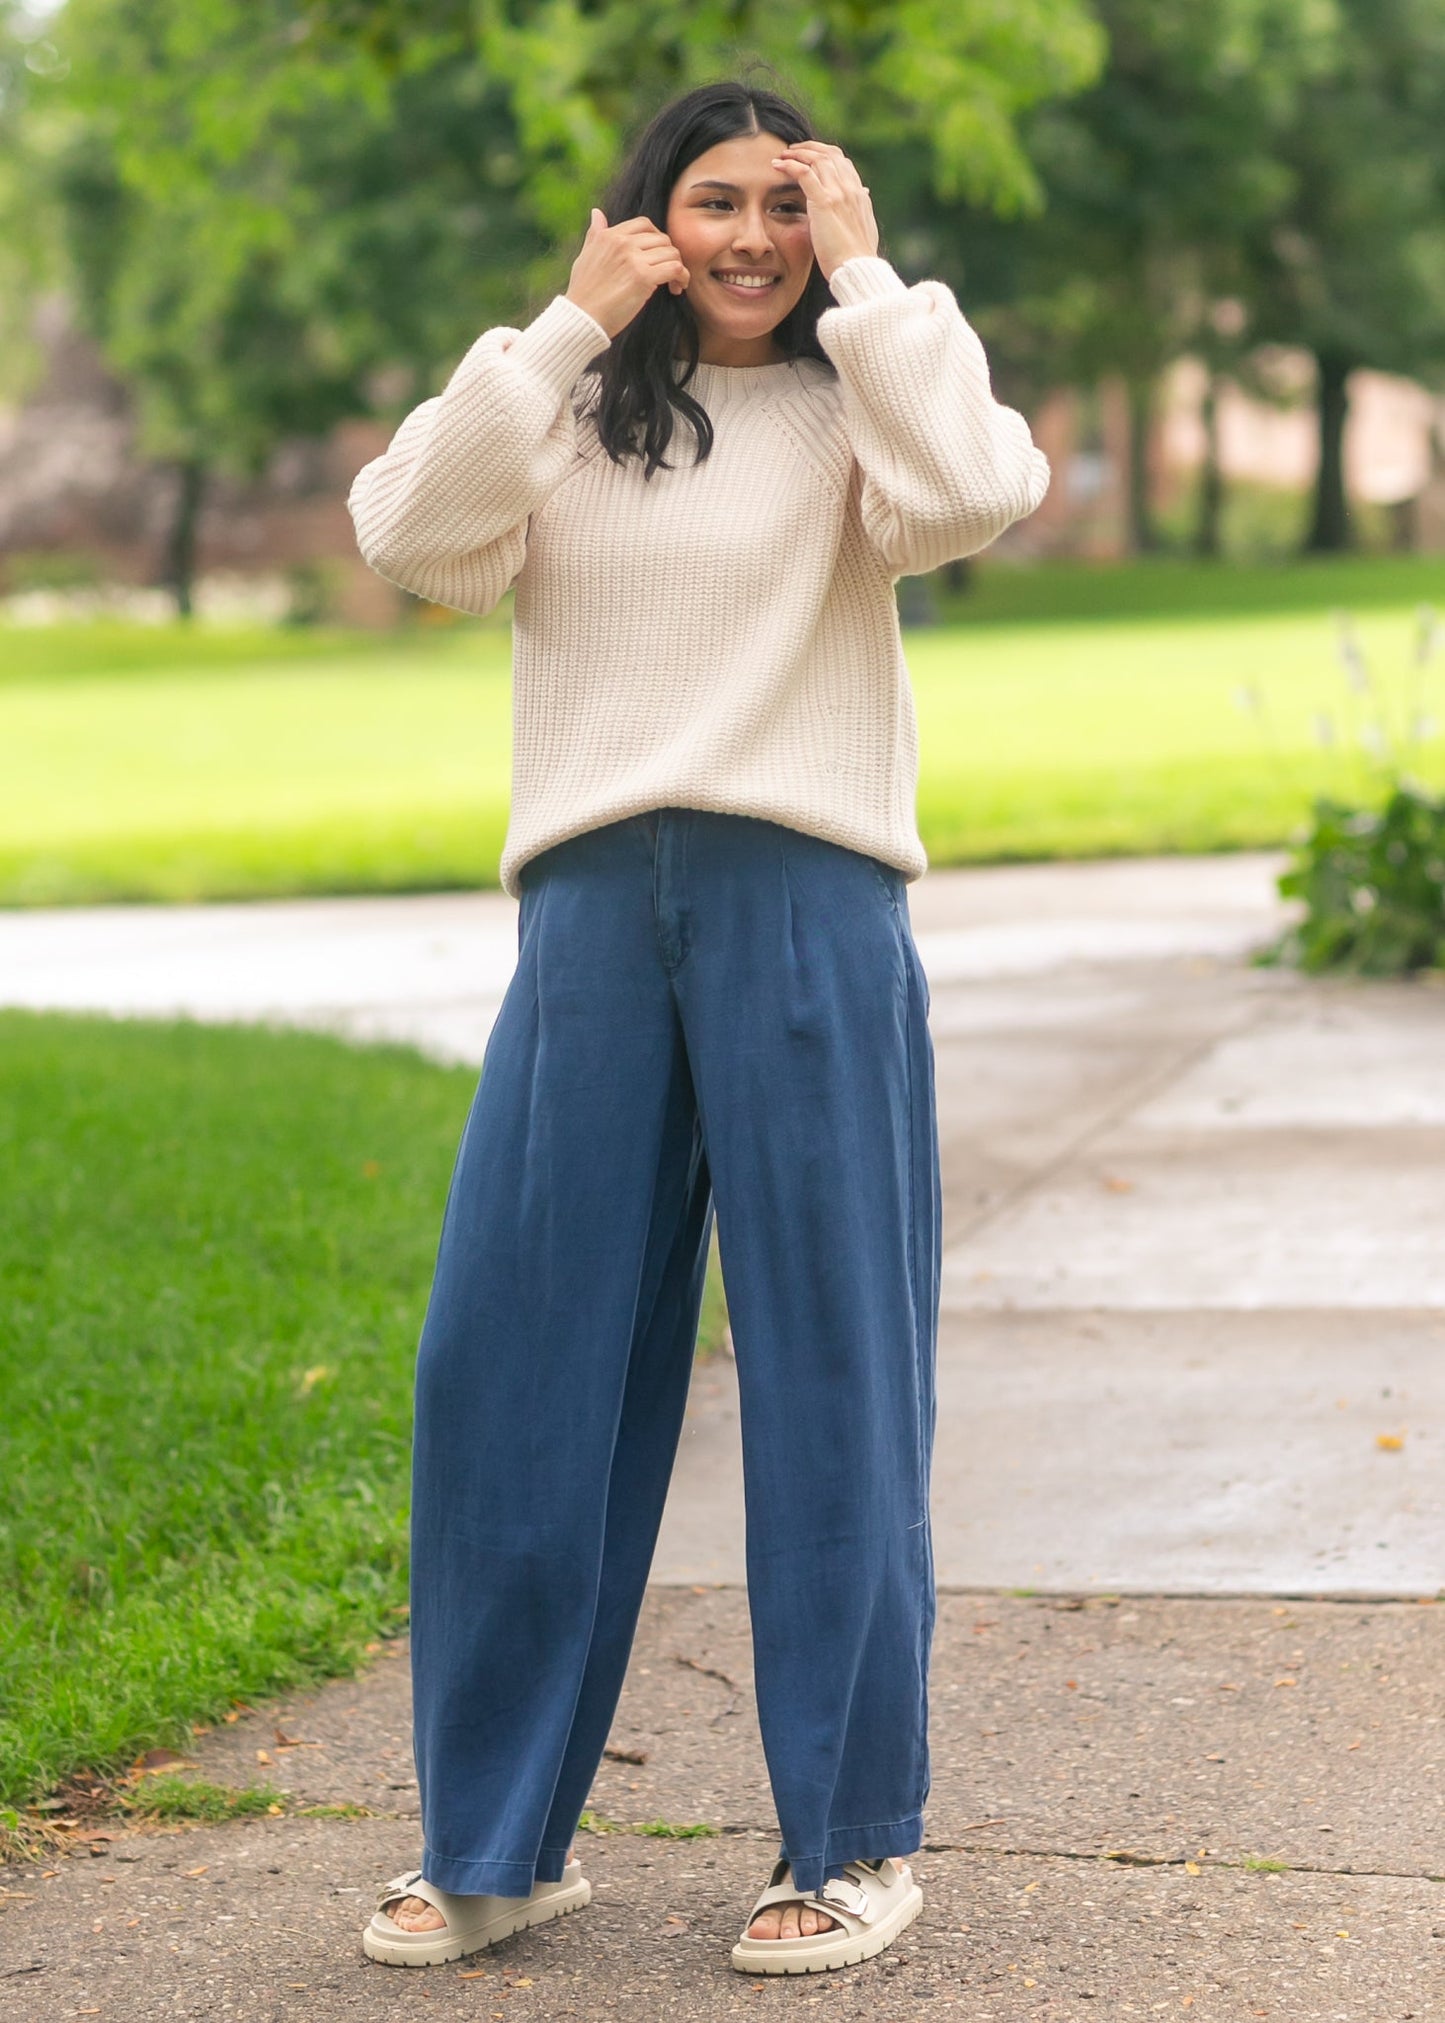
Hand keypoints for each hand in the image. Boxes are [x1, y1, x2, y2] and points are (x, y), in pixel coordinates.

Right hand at [565, 208, 689, 337]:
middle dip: (668, 254)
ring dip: (677, 267)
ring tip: (674, 283)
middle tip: (668, 273)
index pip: (643, 224)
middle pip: (661, 238)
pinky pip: (675, 268)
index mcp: (609, 236)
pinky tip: (678, 287)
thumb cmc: (583, 293)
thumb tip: (597, 213)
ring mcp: (633, 259)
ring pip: (671, 252)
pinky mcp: (643, 277)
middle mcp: (622, 243)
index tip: (657, 256)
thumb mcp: (584, 256)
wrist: (581, 318)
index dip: (656, 238)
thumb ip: (595, 234)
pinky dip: (682, 277)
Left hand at [769, 141, 878, 282]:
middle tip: (791, 151)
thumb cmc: (855, 258)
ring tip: (782, 156)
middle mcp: (850, 189)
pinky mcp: (824, 202)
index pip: (842, 162)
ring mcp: (839, 193)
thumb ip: (859, 208)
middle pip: (830, 154)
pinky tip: (777, 165)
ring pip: (817, 159)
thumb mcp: (862, 227)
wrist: (856, 270)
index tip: (809, 157)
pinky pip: (804, 173)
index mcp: (859, 194)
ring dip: (797, 153)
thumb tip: (864, 194)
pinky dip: (790, 165)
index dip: (824, 155)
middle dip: (809, 148)